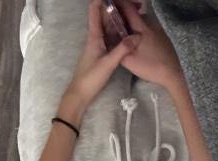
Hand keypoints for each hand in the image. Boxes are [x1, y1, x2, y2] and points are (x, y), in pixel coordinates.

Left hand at [60, 0, 139, 121]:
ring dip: (118, 18)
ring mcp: (99, 45)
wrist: (80, 94)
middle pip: (103, 16)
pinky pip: (111, 36)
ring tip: (132, 13)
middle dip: (114, 8)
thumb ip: (123, 49)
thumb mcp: (108, 64)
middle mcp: (96, 37)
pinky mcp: (102, 52)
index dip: (101, 0)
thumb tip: (138, 36)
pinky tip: (129, 31)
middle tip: (132, 4)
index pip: (94, 11)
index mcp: (94, 36)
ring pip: (108, 26)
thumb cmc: (90, 78)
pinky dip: (119, 31)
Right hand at [112, 0, 182, 90]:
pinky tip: (138, 42)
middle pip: (135, 14)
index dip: (118, 4)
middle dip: (124, 16)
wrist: (173, 73)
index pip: (128, 8)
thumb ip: (118, 48)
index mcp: (142, 27)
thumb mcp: (129, 60)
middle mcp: (151, 24)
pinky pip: (148, 29)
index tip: (110, 4)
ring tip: (124, 34)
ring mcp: (158, 30)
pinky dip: (140, 31)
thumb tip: (110, 39)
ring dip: (133, 24)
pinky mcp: (163, 38)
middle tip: (114, 23)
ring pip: (142, 22)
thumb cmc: (151, 66)